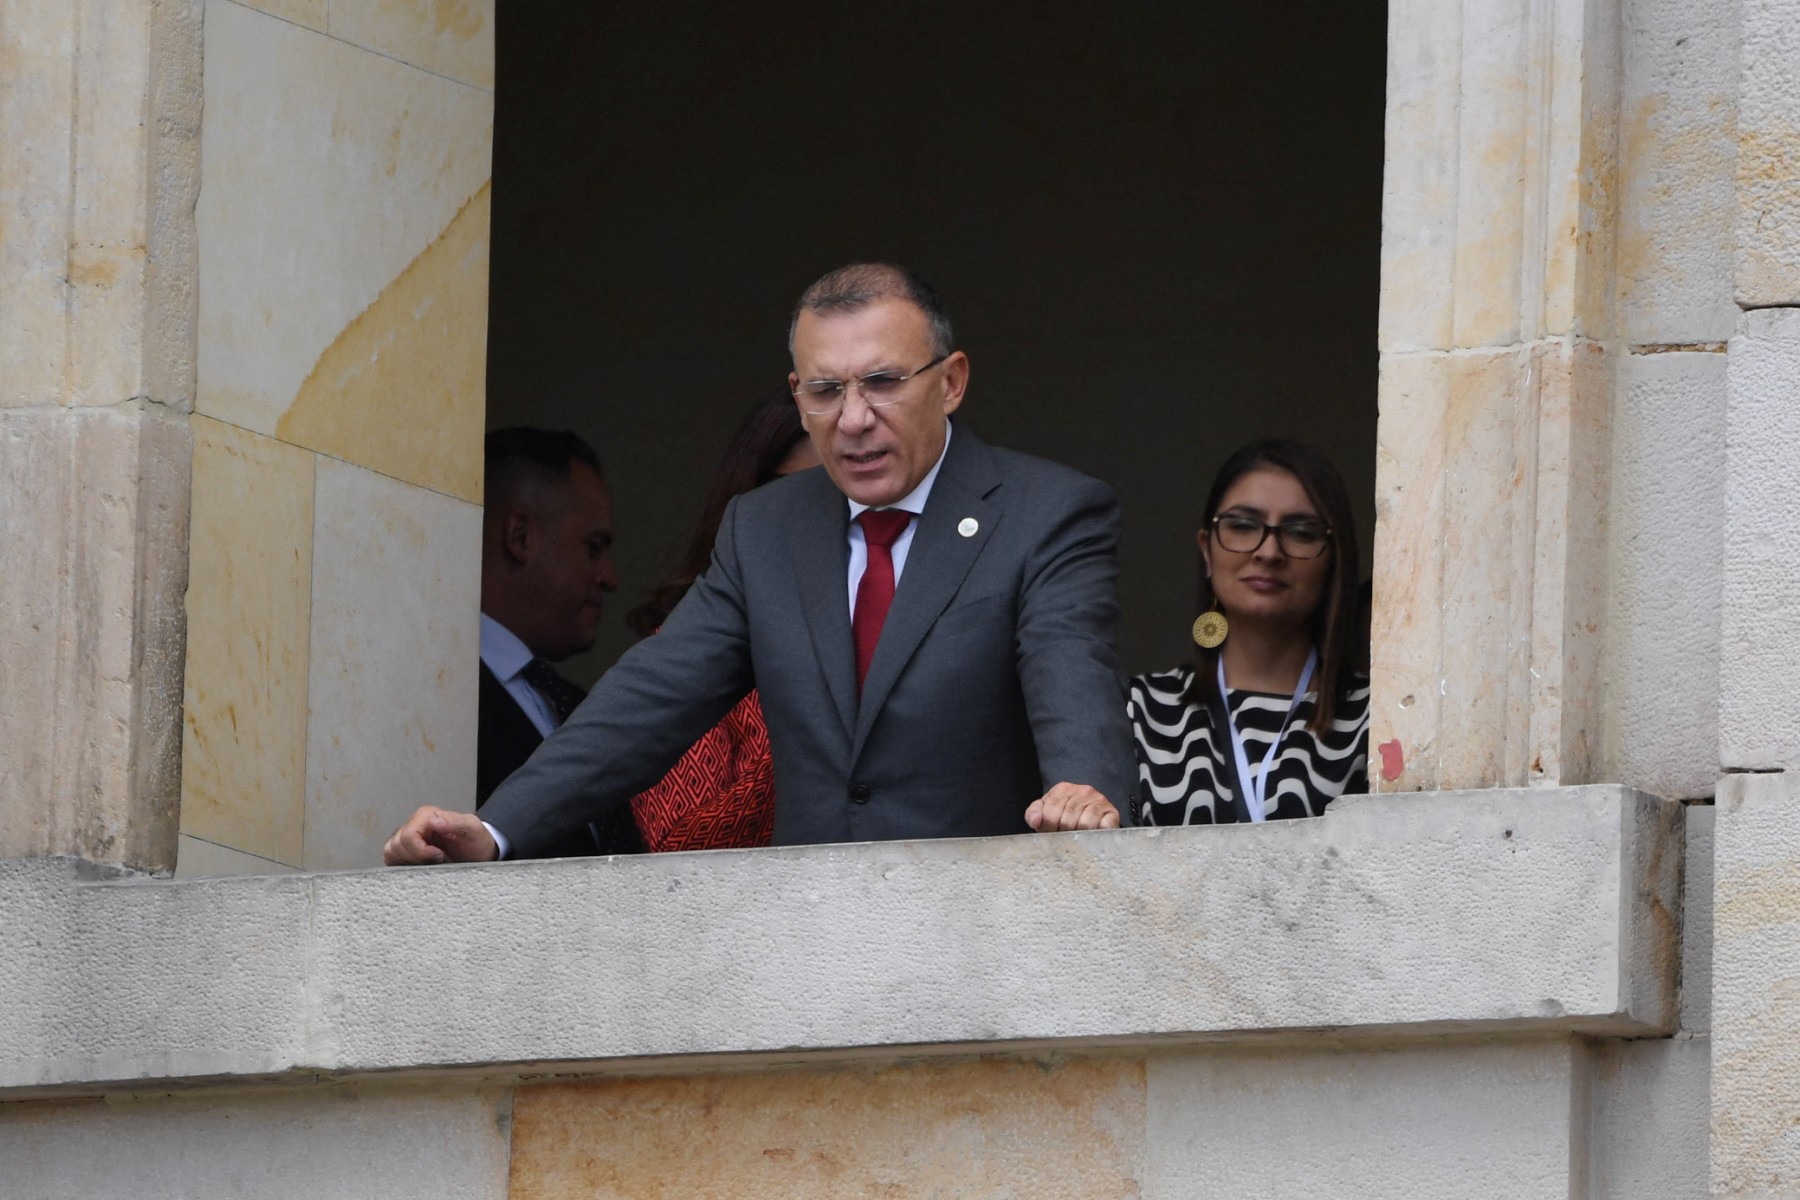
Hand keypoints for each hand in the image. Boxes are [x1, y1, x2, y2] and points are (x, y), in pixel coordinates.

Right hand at [383, 806, 498, 864]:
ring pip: (390, 852)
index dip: (421, 851)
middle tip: (436, 860)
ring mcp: (408, 839)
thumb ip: (455, 822)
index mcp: (427, 816)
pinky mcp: (407, 852)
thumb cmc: (476, 840)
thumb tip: (435, 821)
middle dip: (416, 858)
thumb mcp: (473, 828)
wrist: (479, 852)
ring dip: (408, 862)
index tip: (439, 856)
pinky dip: (403, 867)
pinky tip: (421, 867)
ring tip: (429, 864)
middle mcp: (414, 825)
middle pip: (395, 845)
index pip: (408, 836)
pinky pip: (392, 860)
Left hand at [1024, 783, 1119, 831]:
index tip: (1051, 832)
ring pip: (1085, 824)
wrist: (1092, 812)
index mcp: (1063, 789)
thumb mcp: (1045, 810)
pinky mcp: (1112, 813)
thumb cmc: (1065, 814)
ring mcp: (1099, 801)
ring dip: (1079, 835)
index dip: (1048, 827)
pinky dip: (1096, 834)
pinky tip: (1091, 836)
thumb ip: (1033, 814)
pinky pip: (1103, 826)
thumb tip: (1035, 821)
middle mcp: (1083, 791)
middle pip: (1067, 820)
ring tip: (1077, 837)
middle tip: (1065, 836)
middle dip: (1064, 833)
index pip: (1050, 812)